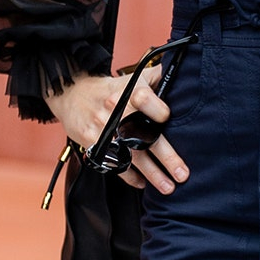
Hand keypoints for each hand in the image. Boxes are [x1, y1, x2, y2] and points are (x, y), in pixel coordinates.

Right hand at [46, 70, 187, 196]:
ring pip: (130, 155)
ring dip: (151, 174)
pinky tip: (143, 183)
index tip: (167, 118)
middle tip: (182, 174)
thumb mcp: (133, 77)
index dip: (156, 109)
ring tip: (168, 187)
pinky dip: (129, 176)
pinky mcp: (93, 144)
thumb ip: (159, 76)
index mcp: (128, 92)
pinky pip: (113, 163)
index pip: (143, 99)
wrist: (72, 94)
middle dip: (165, 157)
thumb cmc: (112, 88)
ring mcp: (103, 130)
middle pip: (142, 136)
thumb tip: (186, 72)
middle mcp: (116, 111)